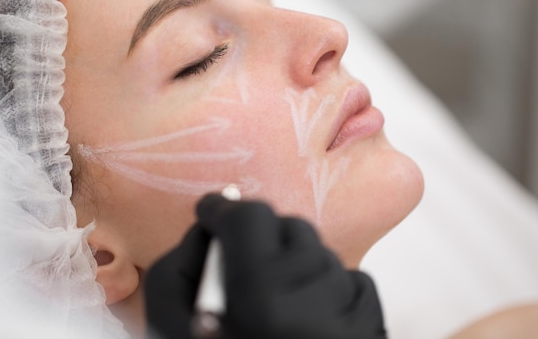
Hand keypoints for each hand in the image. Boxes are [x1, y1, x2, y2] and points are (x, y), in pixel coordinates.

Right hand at [144, 193, 386, 338]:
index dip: (223, 210)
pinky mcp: (372, 332)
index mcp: (257, 303)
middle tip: (242, 266)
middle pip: (289, 227)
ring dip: (294, 266)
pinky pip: (354, 281)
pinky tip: (306, 322)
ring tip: (273, 307)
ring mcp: (350, 321)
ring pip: (321, 253)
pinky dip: (329, 290)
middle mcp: (312, 307)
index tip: (212, 213)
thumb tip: (214, 226)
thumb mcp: (166, 321)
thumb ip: (182, 262)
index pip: (248, 217)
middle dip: (260, 239)